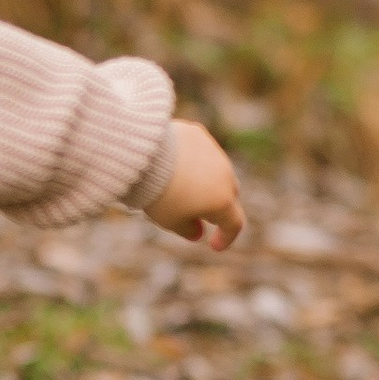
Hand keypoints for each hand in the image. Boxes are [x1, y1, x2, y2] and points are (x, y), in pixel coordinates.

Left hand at [146, 119, 245, 252]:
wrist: (143, 156)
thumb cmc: (158, 194)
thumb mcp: (170, 221)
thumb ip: (188, 230)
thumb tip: (197, 232)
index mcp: (223, 201)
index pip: (234, 224)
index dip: (226, 237)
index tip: (214, 245)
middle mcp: (225, 175)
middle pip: (228, 195)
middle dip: (216, 206)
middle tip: (196, 214)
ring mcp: (214, 152)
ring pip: (216, 170)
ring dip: (206, 181)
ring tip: (180, 186)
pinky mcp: (199, 134)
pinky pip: (201, 151)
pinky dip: (193, 160)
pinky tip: (173, 164)